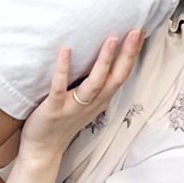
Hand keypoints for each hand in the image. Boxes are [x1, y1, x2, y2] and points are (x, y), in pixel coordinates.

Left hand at [18, 31, 143, 163]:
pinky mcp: (54, 109)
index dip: (132, 55)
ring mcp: (73, 107)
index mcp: (100, 100)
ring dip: (104, 61)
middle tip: (135, 32)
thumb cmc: (62, 123)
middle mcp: (92, 103)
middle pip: (115, 78)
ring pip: (94, 83)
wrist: (43, 150)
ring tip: (111, 39)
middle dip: (127, 55)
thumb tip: (98, 57)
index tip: (140, 33)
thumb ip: (93, 84)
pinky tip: (65, 50)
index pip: (122, 75)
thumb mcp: (84, 104)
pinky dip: (63, 69)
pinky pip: (59, 87)